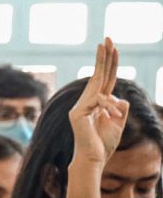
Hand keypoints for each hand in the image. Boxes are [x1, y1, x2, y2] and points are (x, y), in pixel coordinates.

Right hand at [69, 37, 128, 165]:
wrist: (93, 160)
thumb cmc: (104, 145)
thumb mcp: (119, 122)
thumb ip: (120, 108)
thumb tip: (120, 98)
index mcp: (96, 104)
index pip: (104, 80)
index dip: (109, 64)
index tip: (111, 47)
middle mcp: (85, 103)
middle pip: (98, 76)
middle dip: (104, 57)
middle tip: (107, 38)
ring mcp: (79, 107)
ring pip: (101, 89)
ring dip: (110, 94)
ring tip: (112, 107)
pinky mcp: (77, 113)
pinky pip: (99, 102)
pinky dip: (109, 109)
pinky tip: (111, 118)